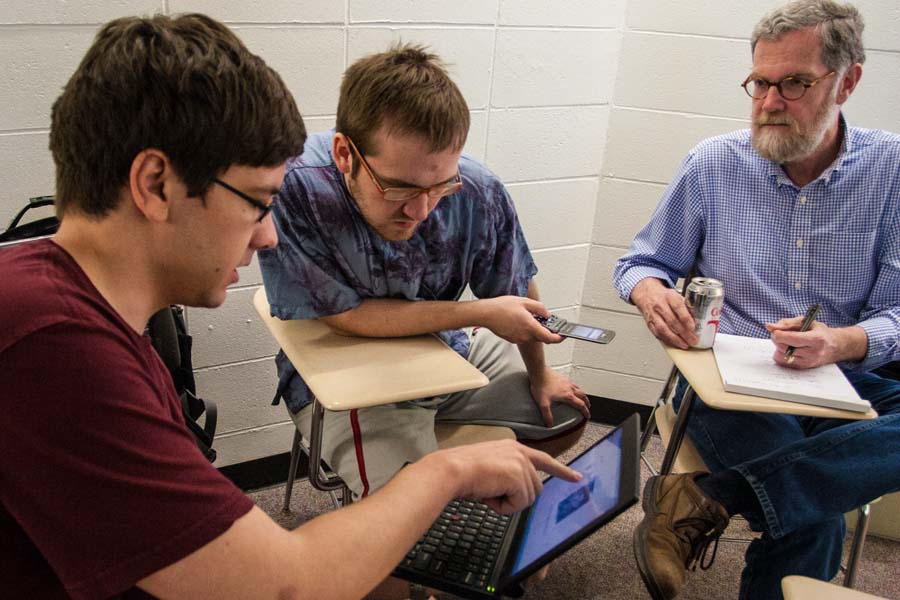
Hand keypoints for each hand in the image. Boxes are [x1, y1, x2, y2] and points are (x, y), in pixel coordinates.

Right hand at [440, 440, 581, 513]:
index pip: (543, 460)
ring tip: (488, 492)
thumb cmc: (463, 470)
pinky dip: (504, 507)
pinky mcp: (518, 476)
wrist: (452, 469)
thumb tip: (516, 492)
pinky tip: (490, 496)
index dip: (561, 471)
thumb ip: (507, 474)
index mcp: (513, 448)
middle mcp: (520, 452)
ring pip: (528, 497)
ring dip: (508, 502)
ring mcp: (521, 463)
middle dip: (518, 498)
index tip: (577, 478)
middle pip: (535, 487)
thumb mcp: (490, 468)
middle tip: (493, 495)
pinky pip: (520, 503)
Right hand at [477, 296, 562, 344]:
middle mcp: (525, 335)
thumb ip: (539, 308)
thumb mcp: (524, 301)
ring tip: (525, 316)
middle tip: (541, 318)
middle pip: (541, 337)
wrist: (486, 314)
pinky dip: (524, 330)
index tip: (563, 335)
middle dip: (544, 329)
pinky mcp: (512, 340)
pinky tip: (517, 320)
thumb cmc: (501, 307)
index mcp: (530, 326)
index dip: (559, 338)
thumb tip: (547, 313)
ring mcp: (518, 339)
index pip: (550, 338)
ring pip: (532, 336)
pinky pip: (523, 336)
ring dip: (533, 329)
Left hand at [529, 368, 590, 426]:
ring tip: (582, 397)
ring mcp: (567, 382)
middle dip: (586, 402)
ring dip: (582, 394)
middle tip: (588, 406)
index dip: (585, 411)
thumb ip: (547, 415)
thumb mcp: (543, 404)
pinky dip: (576, 388)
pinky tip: (571, 388)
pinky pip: (573, 384)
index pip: (580, 405)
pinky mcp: (563, 377)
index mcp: (567, 396)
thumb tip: (550, 424)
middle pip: (583, 396)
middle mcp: (569, 388)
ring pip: (579, 389)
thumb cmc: (541, 386)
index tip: (587, 415)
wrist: (539, 372)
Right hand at [630, 278, 696, 348]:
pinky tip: (674, 343)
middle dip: (684, 333)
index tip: (693, 328)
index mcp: (669, 296)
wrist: (647, 294)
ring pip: (663, 329)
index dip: (686, 319)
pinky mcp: (649, 323)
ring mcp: (653, 315)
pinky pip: (657, 333)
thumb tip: (699, 318)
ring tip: (684, 344)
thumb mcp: (676, 295)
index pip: (678, 307)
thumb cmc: (664, 296)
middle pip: (672, 321)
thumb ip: (686, 306)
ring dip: (675, 339)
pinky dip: (667, 340)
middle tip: (692, 340)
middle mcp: (660, 305)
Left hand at [765, 319, 866, 367]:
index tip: (775, 331)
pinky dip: (781, 354)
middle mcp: (813, 353)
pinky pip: (782, 362)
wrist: (833, 346)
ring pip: (781, 355)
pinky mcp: (803, 368)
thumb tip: (769, 326)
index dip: (779, 334)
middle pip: (784, 347)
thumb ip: (786, 323)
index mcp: (816, 339)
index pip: (792, 339)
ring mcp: (808, 362)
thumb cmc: (817, 331)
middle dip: (777, 339)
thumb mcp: (805, 321)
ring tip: (787, 342)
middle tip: (780, 334)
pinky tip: (788, 349)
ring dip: (779, 347)